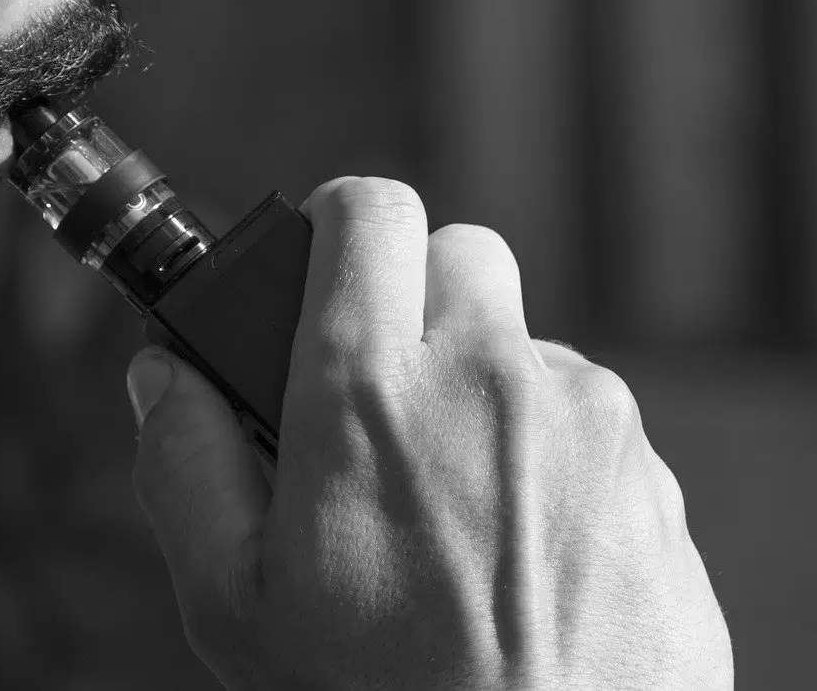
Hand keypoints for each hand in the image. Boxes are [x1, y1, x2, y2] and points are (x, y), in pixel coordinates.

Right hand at [126, 177, 732, 689]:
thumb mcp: (234, 604)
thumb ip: (184, 462)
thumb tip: (165, 374)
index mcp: (372, 397)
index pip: (369, 211)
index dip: (339, 228)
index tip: (328, 271)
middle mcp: (492, 382)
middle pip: (460, 252)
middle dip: (416, 298)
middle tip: (385, 391)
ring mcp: (589, 423)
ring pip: (524, 345)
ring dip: (485, 388)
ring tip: (453, 501)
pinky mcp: (651, 475)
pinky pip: (589, 420)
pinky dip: (550, 451)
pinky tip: (522, 544)